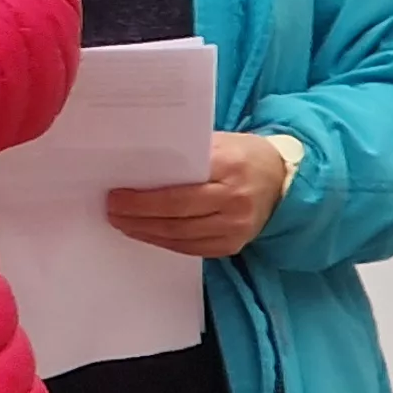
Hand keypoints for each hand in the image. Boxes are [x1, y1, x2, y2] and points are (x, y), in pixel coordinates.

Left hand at [104, 131, 290, 257]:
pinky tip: (148, 234)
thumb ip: (182, 157)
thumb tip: (135, 169)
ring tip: (123, 224)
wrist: (281, 178)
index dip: (143, 199)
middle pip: (176, 217)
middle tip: (112, 212)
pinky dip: (166, 242)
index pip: (178, 190)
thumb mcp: (215, 144)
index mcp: (228, 168)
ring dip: (147, 233)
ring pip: (182, 236)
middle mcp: (235, 201)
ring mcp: (237, 227)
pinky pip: (193, 248)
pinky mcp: (235, 244)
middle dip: (138, 217)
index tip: (115, 196)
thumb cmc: (240, 155)